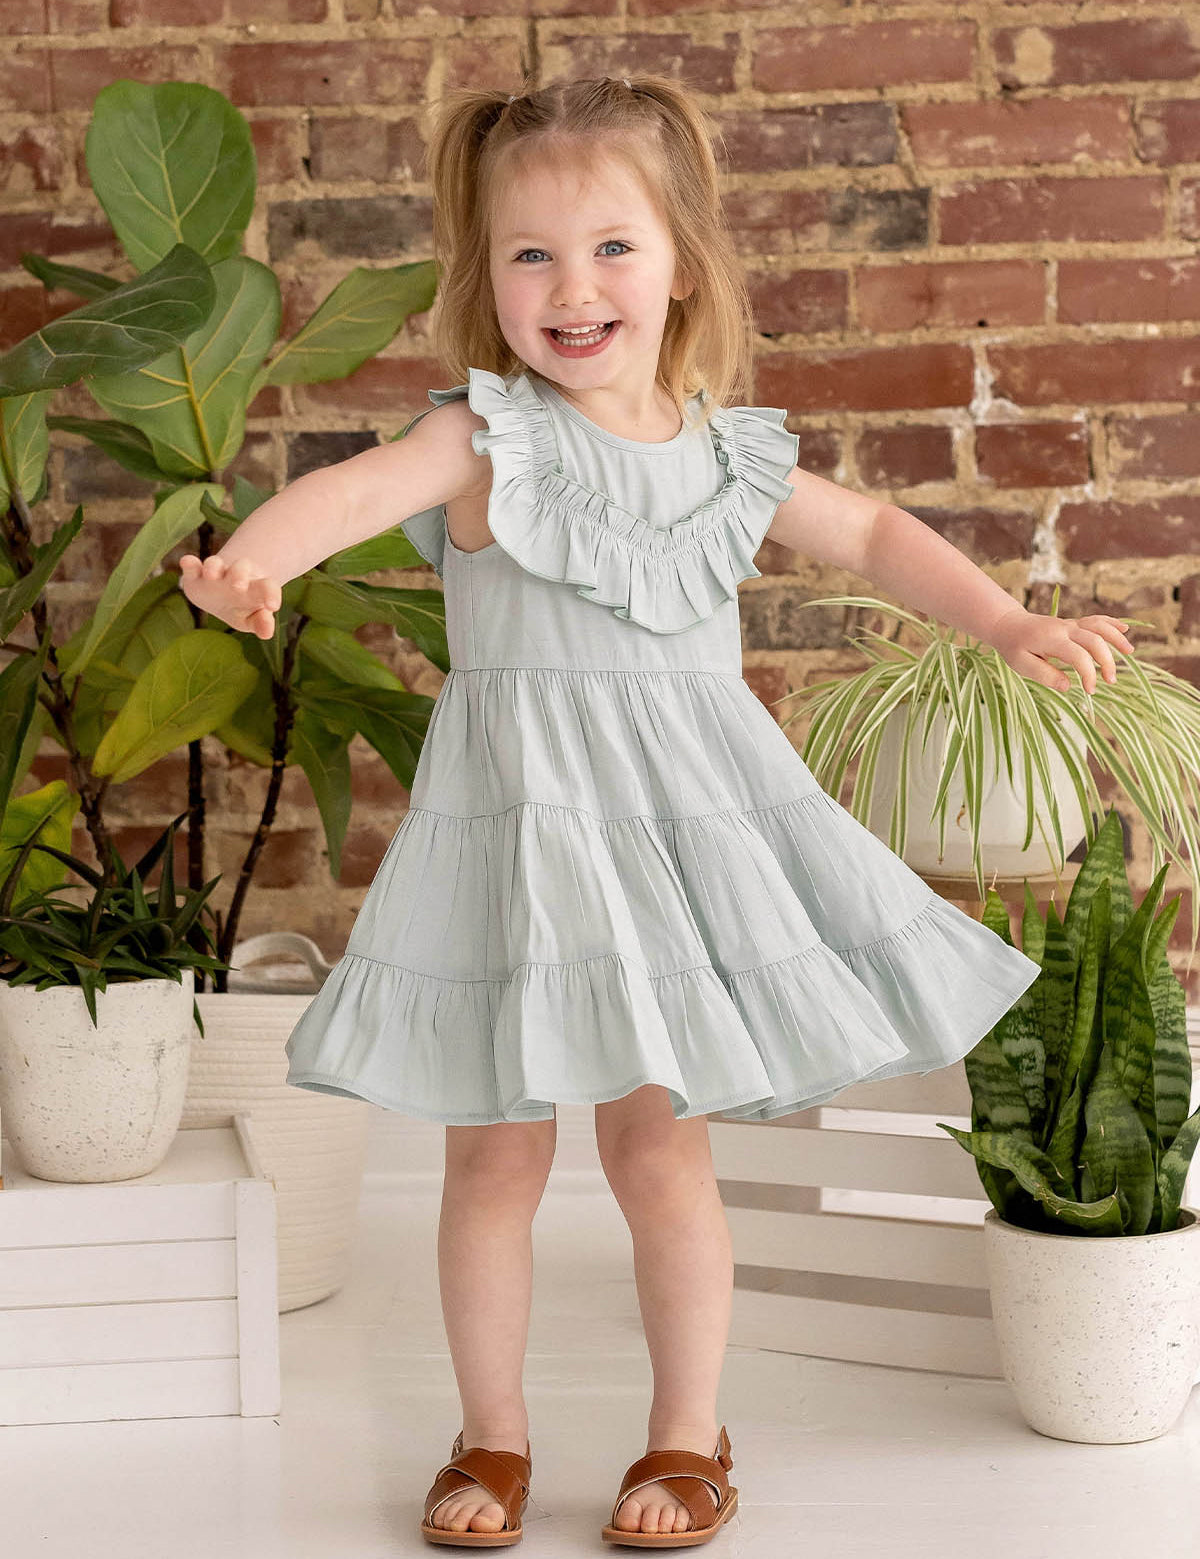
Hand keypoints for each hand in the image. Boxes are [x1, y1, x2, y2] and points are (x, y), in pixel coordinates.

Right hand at [178, 552, 281, 639]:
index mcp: (254, 588)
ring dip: (213, 568)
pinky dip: (189, 564)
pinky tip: (187, 562)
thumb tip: (267, 633)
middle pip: (240, 569)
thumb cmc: (243, 609)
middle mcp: (235, 576)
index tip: (273, 607)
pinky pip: (192, 566)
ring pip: (215, 564)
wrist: (224, 594)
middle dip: (239, 575)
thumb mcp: (252, 618)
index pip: (267, 587)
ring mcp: (215, 574)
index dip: (271, 594)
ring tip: (210, 575)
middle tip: (238, 587)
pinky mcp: (195, 575)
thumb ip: (260, 623)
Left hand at [987, 605, 1134, 694]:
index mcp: (1051, 639)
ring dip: (1115, 638)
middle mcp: (1064, 628)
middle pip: (1094, 640)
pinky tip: (1124, 629)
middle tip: (1110, 681)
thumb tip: (1068, 686)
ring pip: (1098, 626)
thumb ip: (1044, 675)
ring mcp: (1069, 624)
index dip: (1088, 674)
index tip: (1090, 691)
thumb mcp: (1021, 665)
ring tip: (1130, 652)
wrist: (1008, 625)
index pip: (1079, 656)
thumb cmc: (1013, 647)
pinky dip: (1110, 623)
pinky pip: (1094, 620)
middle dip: (1106, 661)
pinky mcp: (1072, 624)